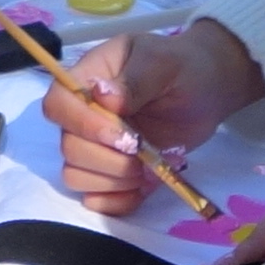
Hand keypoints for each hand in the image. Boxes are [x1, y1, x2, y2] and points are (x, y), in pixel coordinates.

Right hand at [48, 18, 264, 218]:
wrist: (206, 90)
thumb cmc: (183, 68)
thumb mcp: (164, 64)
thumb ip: (135, 80)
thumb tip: (102, 95)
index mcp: (87, 79)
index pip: (58, 105)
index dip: (82, 126)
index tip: (124, 135)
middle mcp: (83, 115)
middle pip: (69, 147)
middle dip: (110, 159)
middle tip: (146, 152)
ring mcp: (95, 146)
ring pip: (77, 176)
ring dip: (115, 180)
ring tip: (150, 168)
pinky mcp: (111, 172)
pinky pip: (96, 198)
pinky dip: (119, 200)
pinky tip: (145, 187)